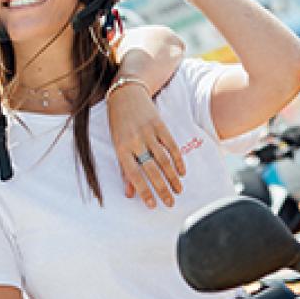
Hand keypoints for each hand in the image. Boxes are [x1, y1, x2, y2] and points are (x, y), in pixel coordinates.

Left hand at [106, 83, 184, 207]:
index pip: (134, 174)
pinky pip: (171, 145)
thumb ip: (124, 169)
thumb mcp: (117, 145)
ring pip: (163, 159)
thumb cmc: (118, 123)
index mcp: (121, 148)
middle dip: (162, 188)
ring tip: (178, 190)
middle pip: (152, 169)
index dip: (144, 191)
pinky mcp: (159, 125)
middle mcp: (135, 141)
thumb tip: (130, 193)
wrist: (126, 93)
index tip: (153, 205)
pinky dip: (178, 160)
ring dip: (173, 177)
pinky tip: (182, 171)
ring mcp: (148, 132)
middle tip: (170, 202)